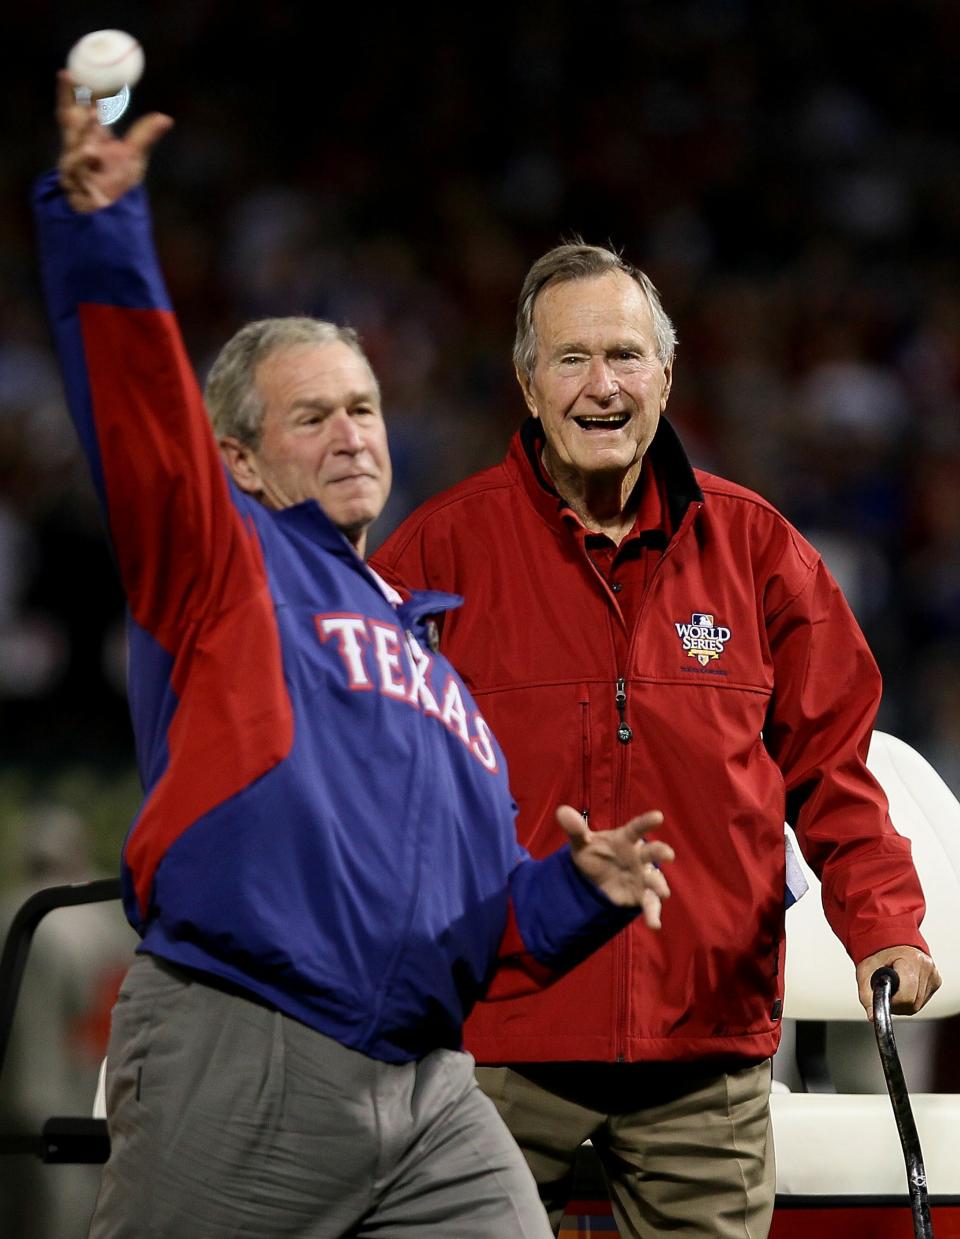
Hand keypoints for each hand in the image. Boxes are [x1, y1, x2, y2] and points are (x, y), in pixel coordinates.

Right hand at [56, 70, 172, 212]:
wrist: (109, 213)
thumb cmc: (116, 183)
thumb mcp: (134, 156)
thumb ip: (145, 135)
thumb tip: (166, 118)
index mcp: (91, 136)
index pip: (83, 107)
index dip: (81, 89)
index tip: (81, 69)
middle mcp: (78, 145)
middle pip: (69, 116)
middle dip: (66, 96)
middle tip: (68, 75)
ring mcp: (73, 162)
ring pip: (74, 140)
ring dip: (85, 128)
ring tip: (95, 114)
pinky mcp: (74, 182)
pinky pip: (76, 168)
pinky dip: (83, 159)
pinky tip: (90, 151)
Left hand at [556, 804, 673, 928]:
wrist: (593, 880)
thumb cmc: (594, 854)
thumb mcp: (581, 843)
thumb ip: (575, 829)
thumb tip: (561, 811)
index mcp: (626, 839)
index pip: (636, 828)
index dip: (647, 822)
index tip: (658, 816)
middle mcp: (638, 856)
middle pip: (652, 852)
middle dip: (660, 852)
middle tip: (668, 854)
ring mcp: (642, 876)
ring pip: (655, 879)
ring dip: (660, 885)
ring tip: (663, 892)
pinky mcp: (641, 896)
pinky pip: (650, 904)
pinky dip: (653, 914)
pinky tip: (654, 924)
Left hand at [855, 945, 940, 1019]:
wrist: (890, 940)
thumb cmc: (878, 953)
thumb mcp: (865, 971)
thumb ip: (867, 995)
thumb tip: (872, 1016)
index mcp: (911, 959)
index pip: (906, 996)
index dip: (893, 1002)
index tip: (884, 997)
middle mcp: (926, 967)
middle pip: (913, 1003)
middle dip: (897, 1002)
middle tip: (887, 991)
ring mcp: (933, 974)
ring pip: (918, 1005)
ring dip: (903, 1002)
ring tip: (894, 986)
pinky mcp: (936, 980)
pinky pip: (922, 1000)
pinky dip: (911, 998)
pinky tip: (903, 986)